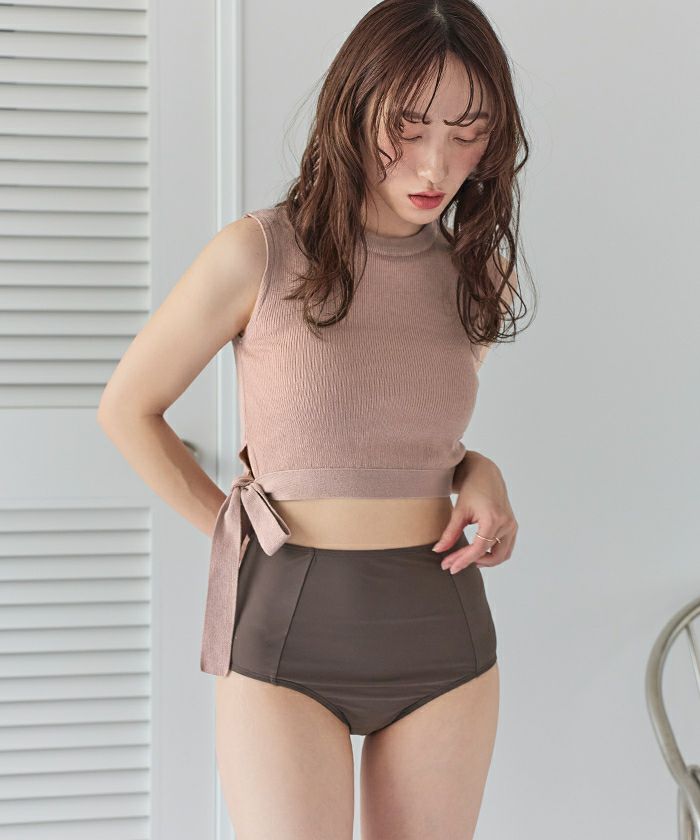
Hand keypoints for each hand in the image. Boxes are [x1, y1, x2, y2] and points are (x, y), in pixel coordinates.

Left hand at [433, 453, 517, 573]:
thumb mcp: (458, 511)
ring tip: (465, 559)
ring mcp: (512, 526)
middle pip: (490, 555)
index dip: (463, 560)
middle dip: (471, 562)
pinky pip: (506, 548)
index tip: (449, 567)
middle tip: (453, 564)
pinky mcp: (513, 526)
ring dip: (484, 561)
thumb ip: (449, 533)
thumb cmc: (471, 489)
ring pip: (502, 555)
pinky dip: (492, 554)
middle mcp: (506, 524)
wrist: (486, 475)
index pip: (478, 548)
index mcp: (493, 518)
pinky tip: (477, 553)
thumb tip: (438, 551)